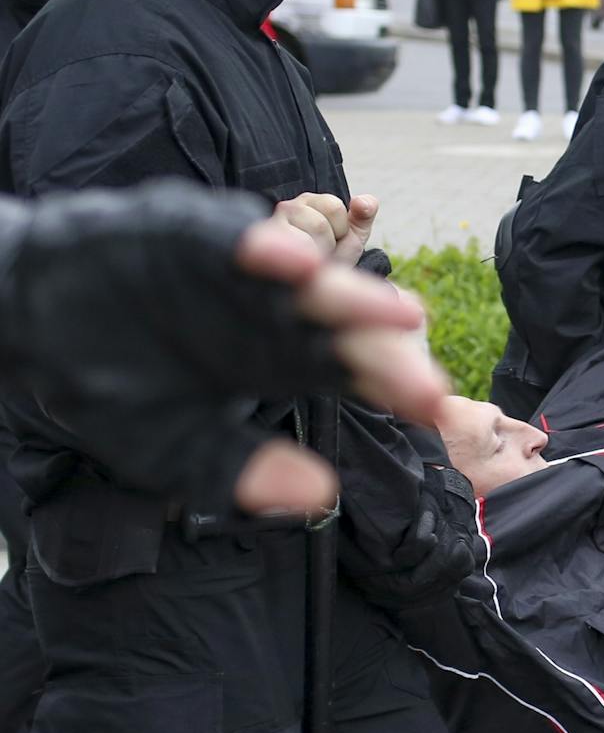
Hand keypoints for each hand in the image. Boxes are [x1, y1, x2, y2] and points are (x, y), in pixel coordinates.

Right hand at [7, 188, 448, 515]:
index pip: (354, 374)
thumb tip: (322, 497)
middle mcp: (274, 313)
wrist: (34, 326)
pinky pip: (226, 238)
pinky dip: (256, 244)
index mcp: (284, 361)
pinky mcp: (186, 235)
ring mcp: (236, 271)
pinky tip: (286, 257)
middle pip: (345, 330)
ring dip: (348, 294)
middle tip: (428, 384)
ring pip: (304, 280)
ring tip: (396, 313)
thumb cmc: (117, 387)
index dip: (395, 388)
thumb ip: (243, 473)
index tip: (434, 413)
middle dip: (387, 354)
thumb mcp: (176, 450)